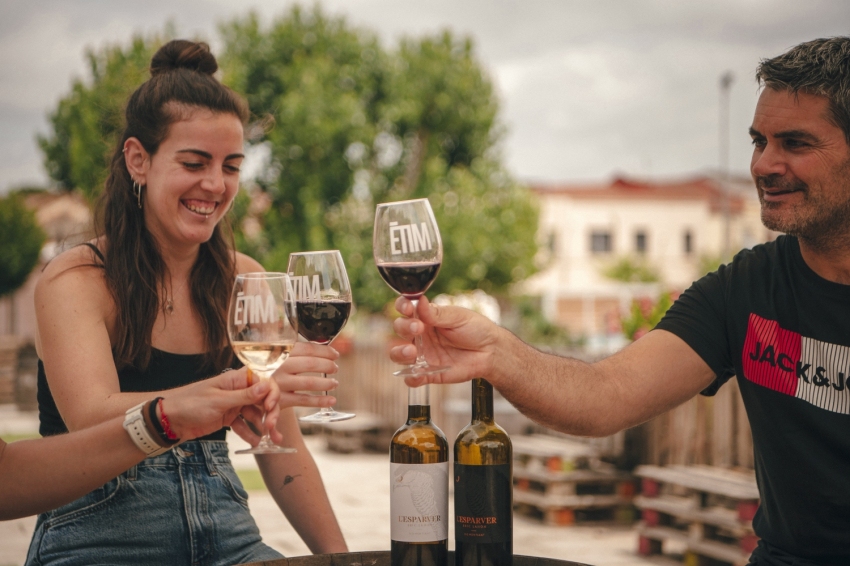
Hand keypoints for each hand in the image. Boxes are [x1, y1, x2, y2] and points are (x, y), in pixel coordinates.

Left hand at [162, 369, 283, 445]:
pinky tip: (255, 443)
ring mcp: (233, 405)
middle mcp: (238, 391)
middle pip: (262, 399)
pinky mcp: (228, 418)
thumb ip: (244, 395)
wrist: (169, 420)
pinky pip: (244, 425)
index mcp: (236, 380)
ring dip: (264, 426)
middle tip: (272, 428)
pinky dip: (250, 433)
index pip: (263, 381)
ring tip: (271, 441)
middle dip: (270, 414)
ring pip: (255, 414)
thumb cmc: (191, 404)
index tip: (270, 408)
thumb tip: (267, 386)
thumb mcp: (219, 401)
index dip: (271, 394)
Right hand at [272, 341, 339, 408]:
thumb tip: (327, 349)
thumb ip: (297, 351)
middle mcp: (278, 366)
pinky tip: (331, 400)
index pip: (307, 349)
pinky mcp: (279, 400)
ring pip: (308, 382)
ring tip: (334, 383)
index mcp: (279, 351)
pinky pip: (303, 400)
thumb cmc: (268, 368)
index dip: (324, 351)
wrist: (247, 388)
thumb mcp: (276, 355)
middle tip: (335, 368)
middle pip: (310, 364)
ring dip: (326, 383)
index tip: (335, 354)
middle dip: (327, 366)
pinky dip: (320, 401)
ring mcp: (278, 383)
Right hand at [390, 295, 498, 385]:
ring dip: (399, 352)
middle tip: (418, 328)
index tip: (407, 308)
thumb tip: (419, 301)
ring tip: (412, 352)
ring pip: (398, 354)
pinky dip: (410, 377)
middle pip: (399, 329)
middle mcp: (420, 335)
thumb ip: (437, 313)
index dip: (402, 306)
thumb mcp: (458, 317)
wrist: (491, 352)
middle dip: (404, 328)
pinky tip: (417, 374)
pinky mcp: (428, 372)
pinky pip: (412, 377)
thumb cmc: (476, 329)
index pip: (405, 309)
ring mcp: (422, 354)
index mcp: (426, 317)